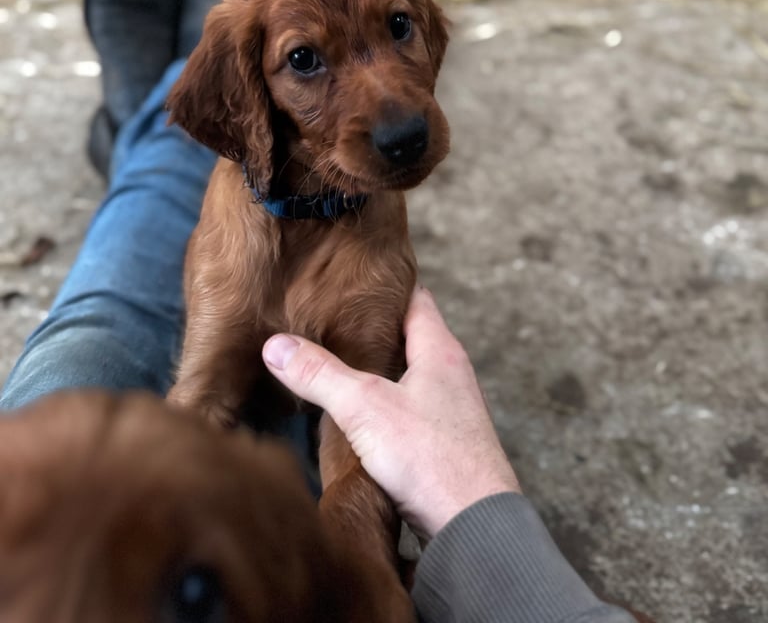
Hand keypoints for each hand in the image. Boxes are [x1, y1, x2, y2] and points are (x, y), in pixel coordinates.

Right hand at [262, 287, 520, 538]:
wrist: (475, 529)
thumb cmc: (432, 459)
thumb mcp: (365, 408)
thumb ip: (320, 374)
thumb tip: (276, 345)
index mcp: (441, 350)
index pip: (413, 297)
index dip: (382, 286)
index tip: (349, 279)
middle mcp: (451, 374)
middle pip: (408, 337)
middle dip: (370, 329)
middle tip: (329, 320)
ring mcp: (450, 410)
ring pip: (406, 376)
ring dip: (375, 371)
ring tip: (334, 365)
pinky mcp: (444, 444)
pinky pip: (408, 410)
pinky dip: (382, 406)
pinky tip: (356, 418)